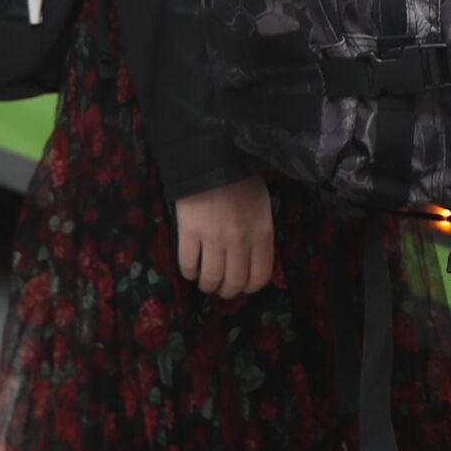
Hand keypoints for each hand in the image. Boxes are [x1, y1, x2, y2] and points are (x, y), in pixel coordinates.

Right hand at [175, 178, 275, 298]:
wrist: (214, 158)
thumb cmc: (242, 180)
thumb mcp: (262, 207)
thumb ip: (259, 234)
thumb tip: (252, 259)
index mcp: (262, 234)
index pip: (260, 275)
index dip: (250, 287)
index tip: (243, 287)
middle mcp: (240, 241)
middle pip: (234, 281)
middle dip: (228, 291)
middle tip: (222, 290)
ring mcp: (214, 238)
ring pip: (211, 277)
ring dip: (207, 285)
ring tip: (205, 283)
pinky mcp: (190, 233)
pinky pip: (188, 264)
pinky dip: (189, 273)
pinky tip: (191, 271)